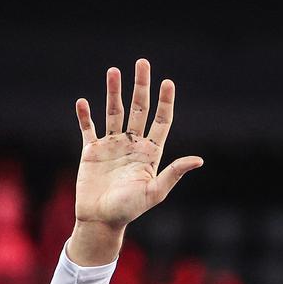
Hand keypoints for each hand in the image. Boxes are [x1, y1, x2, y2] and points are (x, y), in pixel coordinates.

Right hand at [66, 59, 203, 264]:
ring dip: (113, 92)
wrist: (100, 220)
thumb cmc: (129, 210)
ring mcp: (111, 146)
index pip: (161, 121)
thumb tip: (199, 159)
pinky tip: (83, 101)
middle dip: (141, 86)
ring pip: (113, 112)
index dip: (165, 102)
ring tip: (113, 71)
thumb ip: (174, 173)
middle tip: (142, 63)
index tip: (168, 82)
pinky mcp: (91, 151)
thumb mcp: (155, 192)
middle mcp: (132, 145)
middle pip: (138, 109)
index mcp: (150, 153)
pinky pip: (88, 128)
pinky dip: (85, 115)